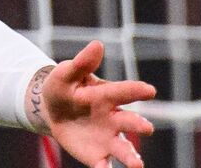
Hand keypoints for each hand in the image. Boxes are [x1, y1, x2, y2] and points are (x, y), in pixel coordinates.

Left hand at [38, 41, 156, 167]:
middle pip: (129, 121)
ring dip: (131, 156)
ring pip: (123, 148)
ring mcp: (108, 138)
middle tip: (146, 128)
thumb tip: (96, 44)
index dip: (135, 90)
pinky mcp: (97, 154)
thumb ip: (81, 63)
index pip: (122, 92)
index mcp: (107, 95)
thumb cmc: (63, 88)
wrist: (52, 110)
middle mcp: (114, 118)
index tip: (149, 90)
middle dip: (138, 124)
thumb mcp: (66, 73)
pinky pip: (103, 163)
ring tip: (137, 165)